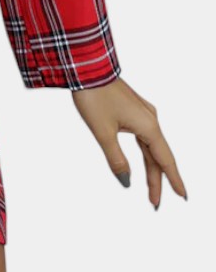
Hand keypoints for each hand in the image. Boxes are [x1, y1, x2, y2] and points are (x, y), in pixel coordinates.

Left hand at [71, 76, 186, 208]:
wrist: (88, 68)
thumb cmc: (94, 97)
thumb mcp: (103, 132)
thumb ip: (116, 159)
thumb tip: (126, 181)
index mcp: (148, 126)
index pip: (165, 160)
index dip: (173, 180)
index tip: (183, 197)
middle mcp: (150, 120)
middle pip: (158, 157)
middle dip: (157, 181)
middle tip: (155, 203)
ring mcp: (142, 114)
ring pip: (150, 147)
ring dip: (150, 168)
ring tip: (150, 190)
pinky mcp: (133, 110)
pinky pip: (144, 137)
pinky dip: (144, 153)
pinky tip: (142, 161)